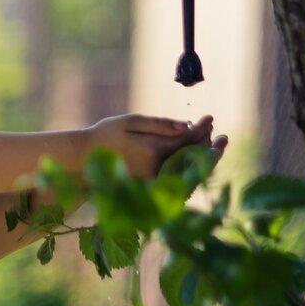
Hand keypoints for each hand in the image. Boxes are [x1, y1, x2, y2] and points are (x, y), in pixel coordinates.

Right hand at [85, 114, 216, 178]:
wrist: (84, 161)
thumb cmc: (106, 135)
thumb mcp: (130, 122)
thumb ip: (159, 124)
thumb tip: (186, 125)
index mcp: (153, 150)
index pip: (188, 139)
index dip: (203, 128)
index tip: (210, 117)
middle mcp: (158, 169)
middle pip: (194, 158)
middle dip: (209, 145)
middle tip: (219, 134)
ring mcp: (156, 182)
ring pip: (189, 171)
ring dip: (203, 158)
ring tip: (213, 143)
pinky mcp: (153, 188)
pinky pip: (179, 179)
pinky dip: (191, 168)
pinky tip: (195, 158)